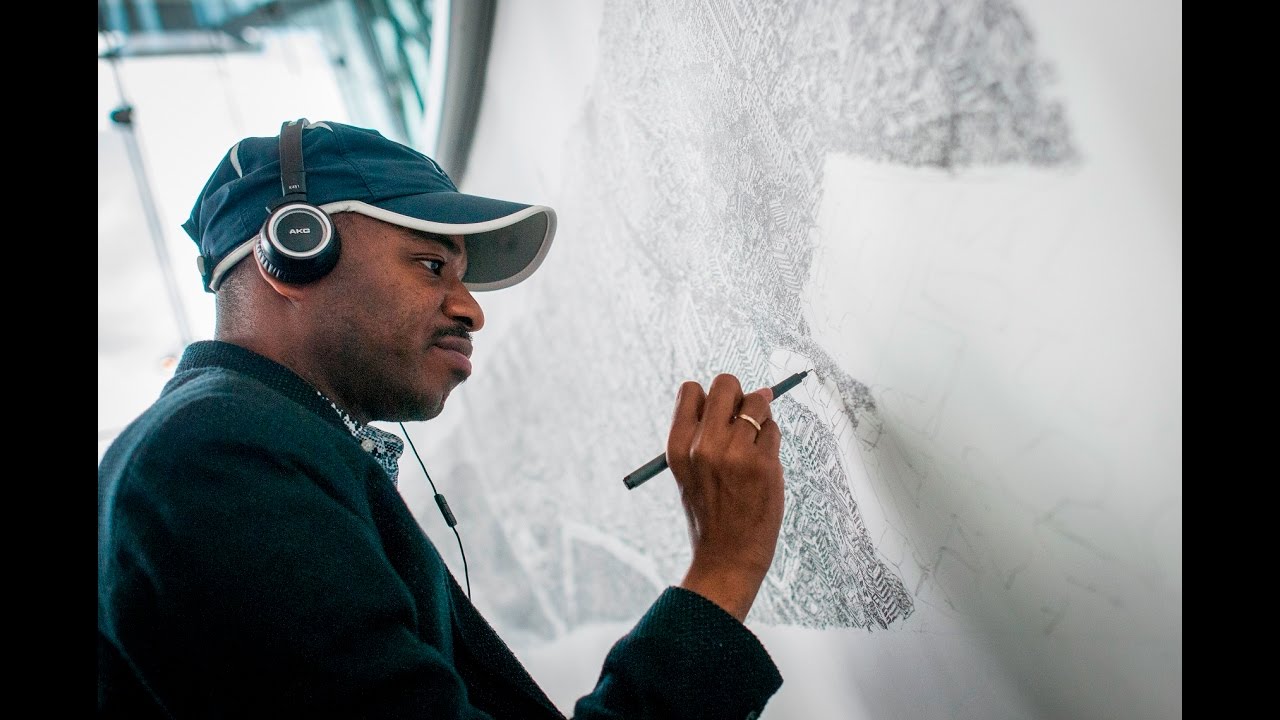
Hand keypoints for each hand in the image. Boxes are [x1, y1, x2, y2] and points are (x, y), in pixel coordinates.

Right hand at [666, 373, 783, 621]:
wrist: (727, 558)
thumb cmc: (711, 514)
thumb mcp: (690, 473)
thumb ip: (704, 436)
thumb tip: (750, 394)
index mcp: (678, 446)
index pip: (691, 390)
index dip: (709, 397)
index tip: (718, 417)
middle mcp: (704, 445)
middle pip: (726, 384)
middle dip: (740, 394)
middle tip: (745, 417)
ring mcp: (735, 453)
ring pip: (758, 403)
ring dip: (761, 417)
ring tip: (754, 447)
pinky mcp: (764, 464)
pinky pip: (774, 430)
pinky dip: (772, 440)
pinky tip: (764, 465)